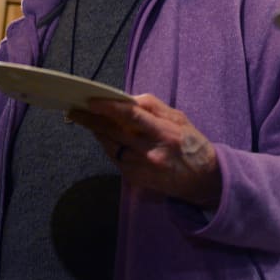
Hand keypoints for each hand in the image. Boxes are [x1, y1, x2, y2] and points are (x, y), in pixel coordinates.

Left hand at [66, 94, 221, 208]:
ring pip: (111, 147)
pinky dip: (109, 147)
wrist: (204, 180)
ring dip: (98, 133)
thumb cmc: (192, 144)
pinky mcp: (136, 180)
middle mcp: (151, 153)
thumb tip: (127, 99)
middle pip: (114, 133)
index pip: (132, 116)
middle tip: (75, 111)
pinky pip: (116, 160)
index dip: (109, 108)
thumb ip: (153, 107)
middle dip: (92, 120)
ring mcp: (142, 169)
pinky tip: (106, 138)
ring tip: (87, 121)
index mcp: (165, 133)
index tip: (91, 101)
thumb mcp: (179, 119)